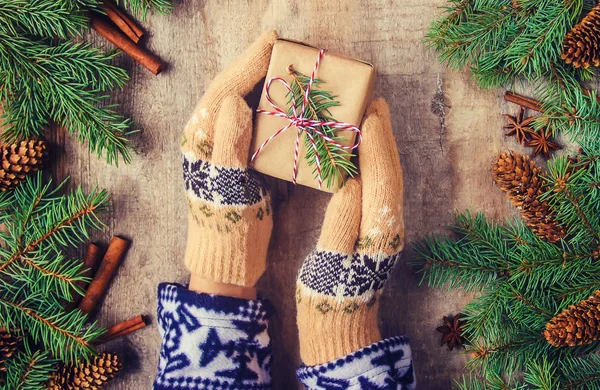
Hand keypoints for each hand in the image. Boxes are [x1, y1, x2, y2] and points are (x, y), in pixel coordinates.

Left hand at [181, 31, 277, 297]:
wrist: (227, 261)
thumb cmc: (225, 227)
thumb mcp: (225, 187)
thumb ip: (226, 143)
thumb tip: (236, 98)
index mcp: (202, 139)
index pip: (225, 89)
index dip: (248, 63)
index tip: (272, 40)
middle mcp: (210, 138)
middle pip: (234, 90)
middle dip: (257, 67)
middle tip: (285, 48)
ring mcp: (226, 149)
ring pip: (246, 105)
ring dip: (267, 86)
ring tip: (291, 69)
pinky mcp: (241, 161)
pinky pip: (257, 126)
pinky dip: (274, 111)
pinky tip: (291, 106)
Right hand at [296, 98, 403, 364]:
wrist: (343, 334)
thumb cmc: (330, 302)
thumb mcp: (330, 265)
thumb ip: (341, 223)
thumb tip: (348, 183)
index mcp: (378, 232)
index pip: (380, 179)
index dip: (375, 145)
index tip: (369, 113)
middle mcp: (388, 227)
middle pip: (390, 173)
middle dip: (384, 138)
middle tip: (376, 104)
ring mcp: (385, 230)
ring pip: (387, 180)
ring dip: (382, 149)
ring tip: (372, 120)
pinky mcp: (376, 234)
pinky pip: (379, 191)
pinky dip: (374, 166)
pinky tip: (362, 156)